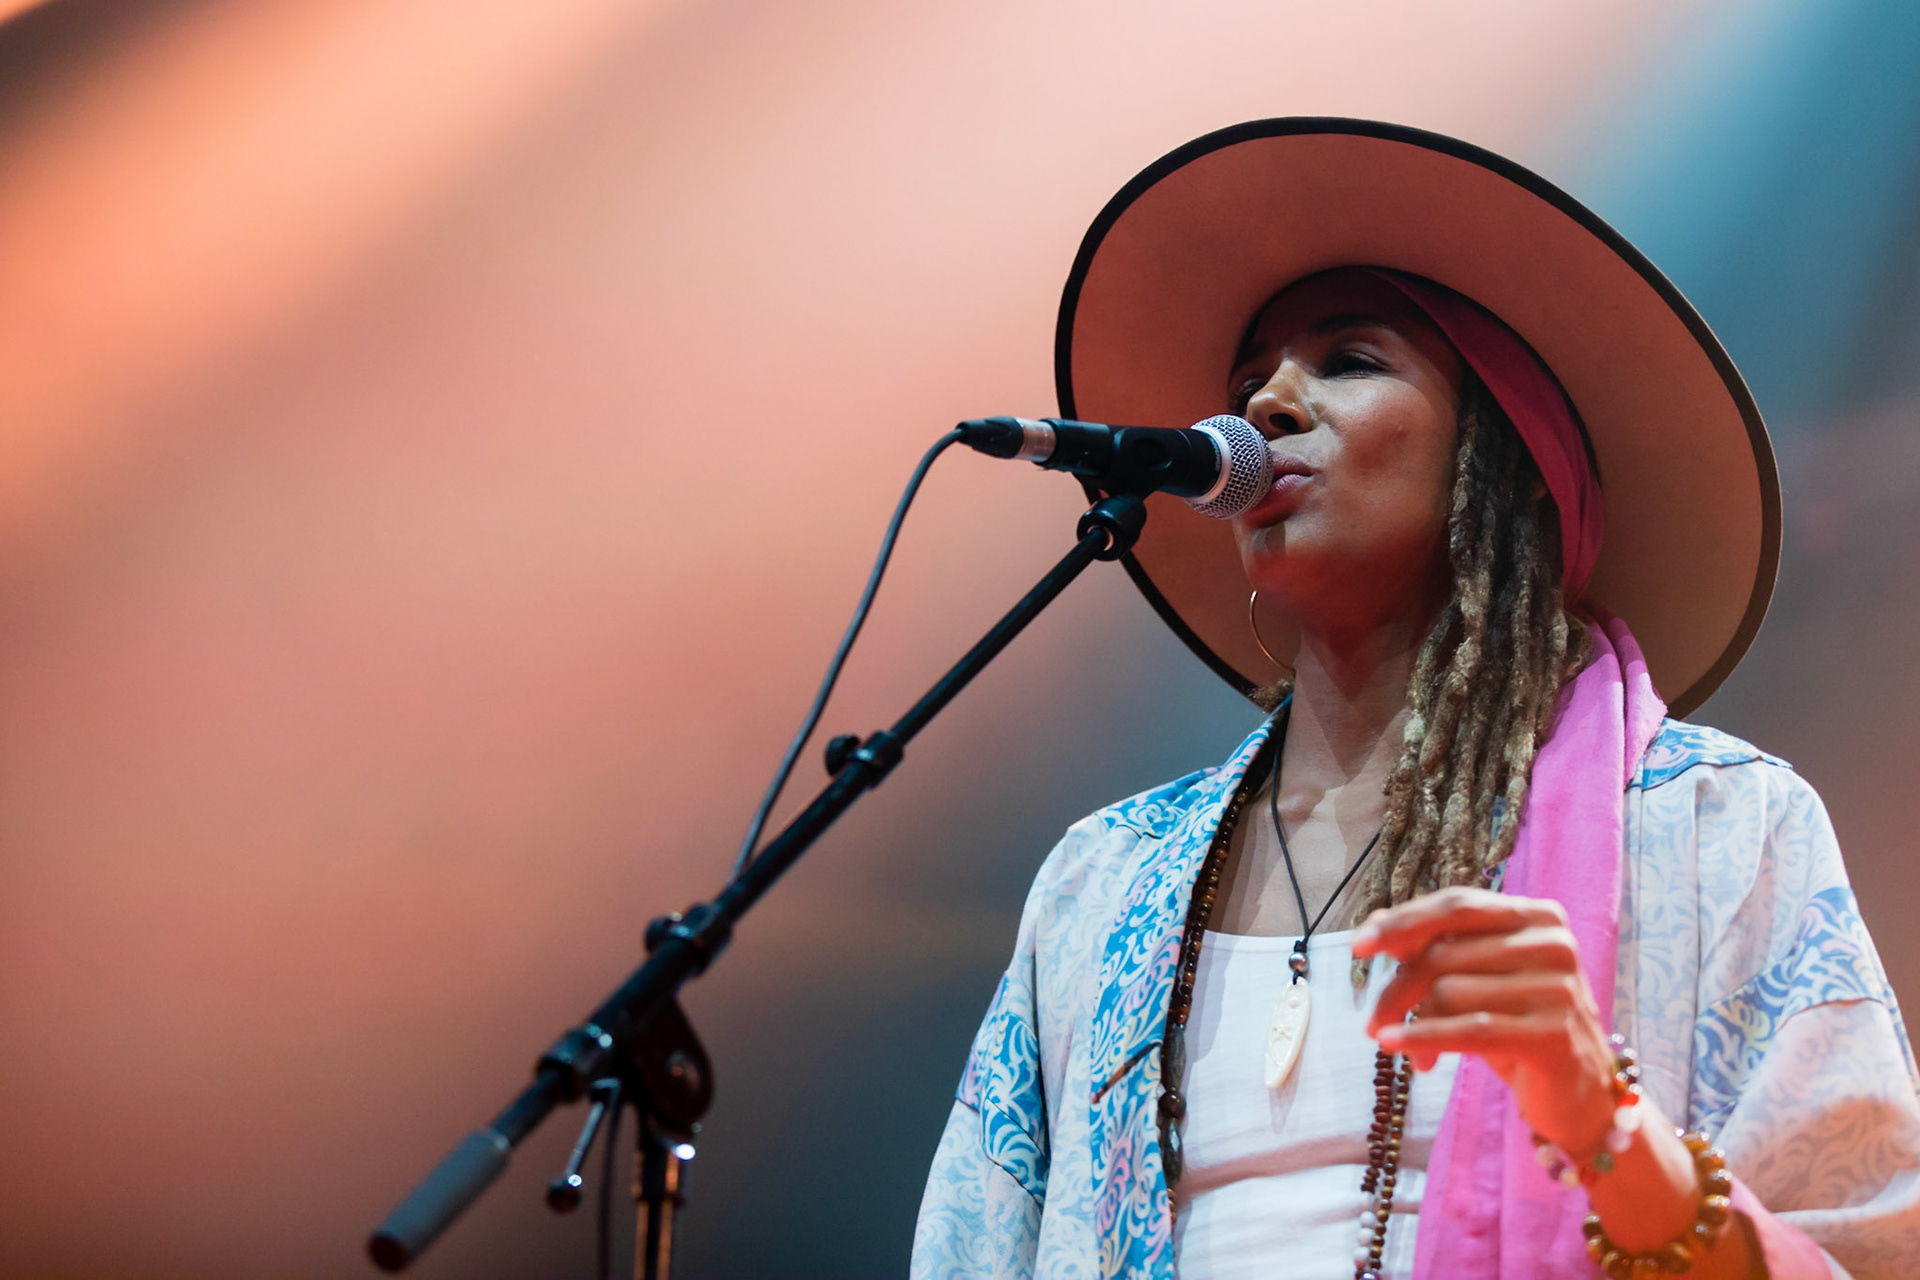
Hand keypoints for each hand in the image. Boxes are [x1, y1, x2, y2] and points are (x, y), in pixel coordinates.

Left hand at [1352, 885, 1615, 1152]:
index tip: (1358, 946)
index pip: (1457, 906)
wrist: (1580, 1094)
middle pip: (1444, 953)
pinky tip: (1395, 1046)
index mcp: (1538, 917)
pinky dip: (1423, 1038)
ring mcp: (1558, 988)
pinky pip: (1469, 1029)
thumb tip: (1374, 928)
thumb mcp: (1481, 979)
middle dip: (1398, 989)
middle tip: (1373, 1020)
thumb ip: (1438, 948)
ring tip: (1408, 1048)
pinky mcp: (1553, 1034)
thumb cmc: (1520, 1026)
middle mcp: (1553, 944)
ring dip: (1414, 1024)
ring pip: (1450, 992)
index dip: (1403, 922)